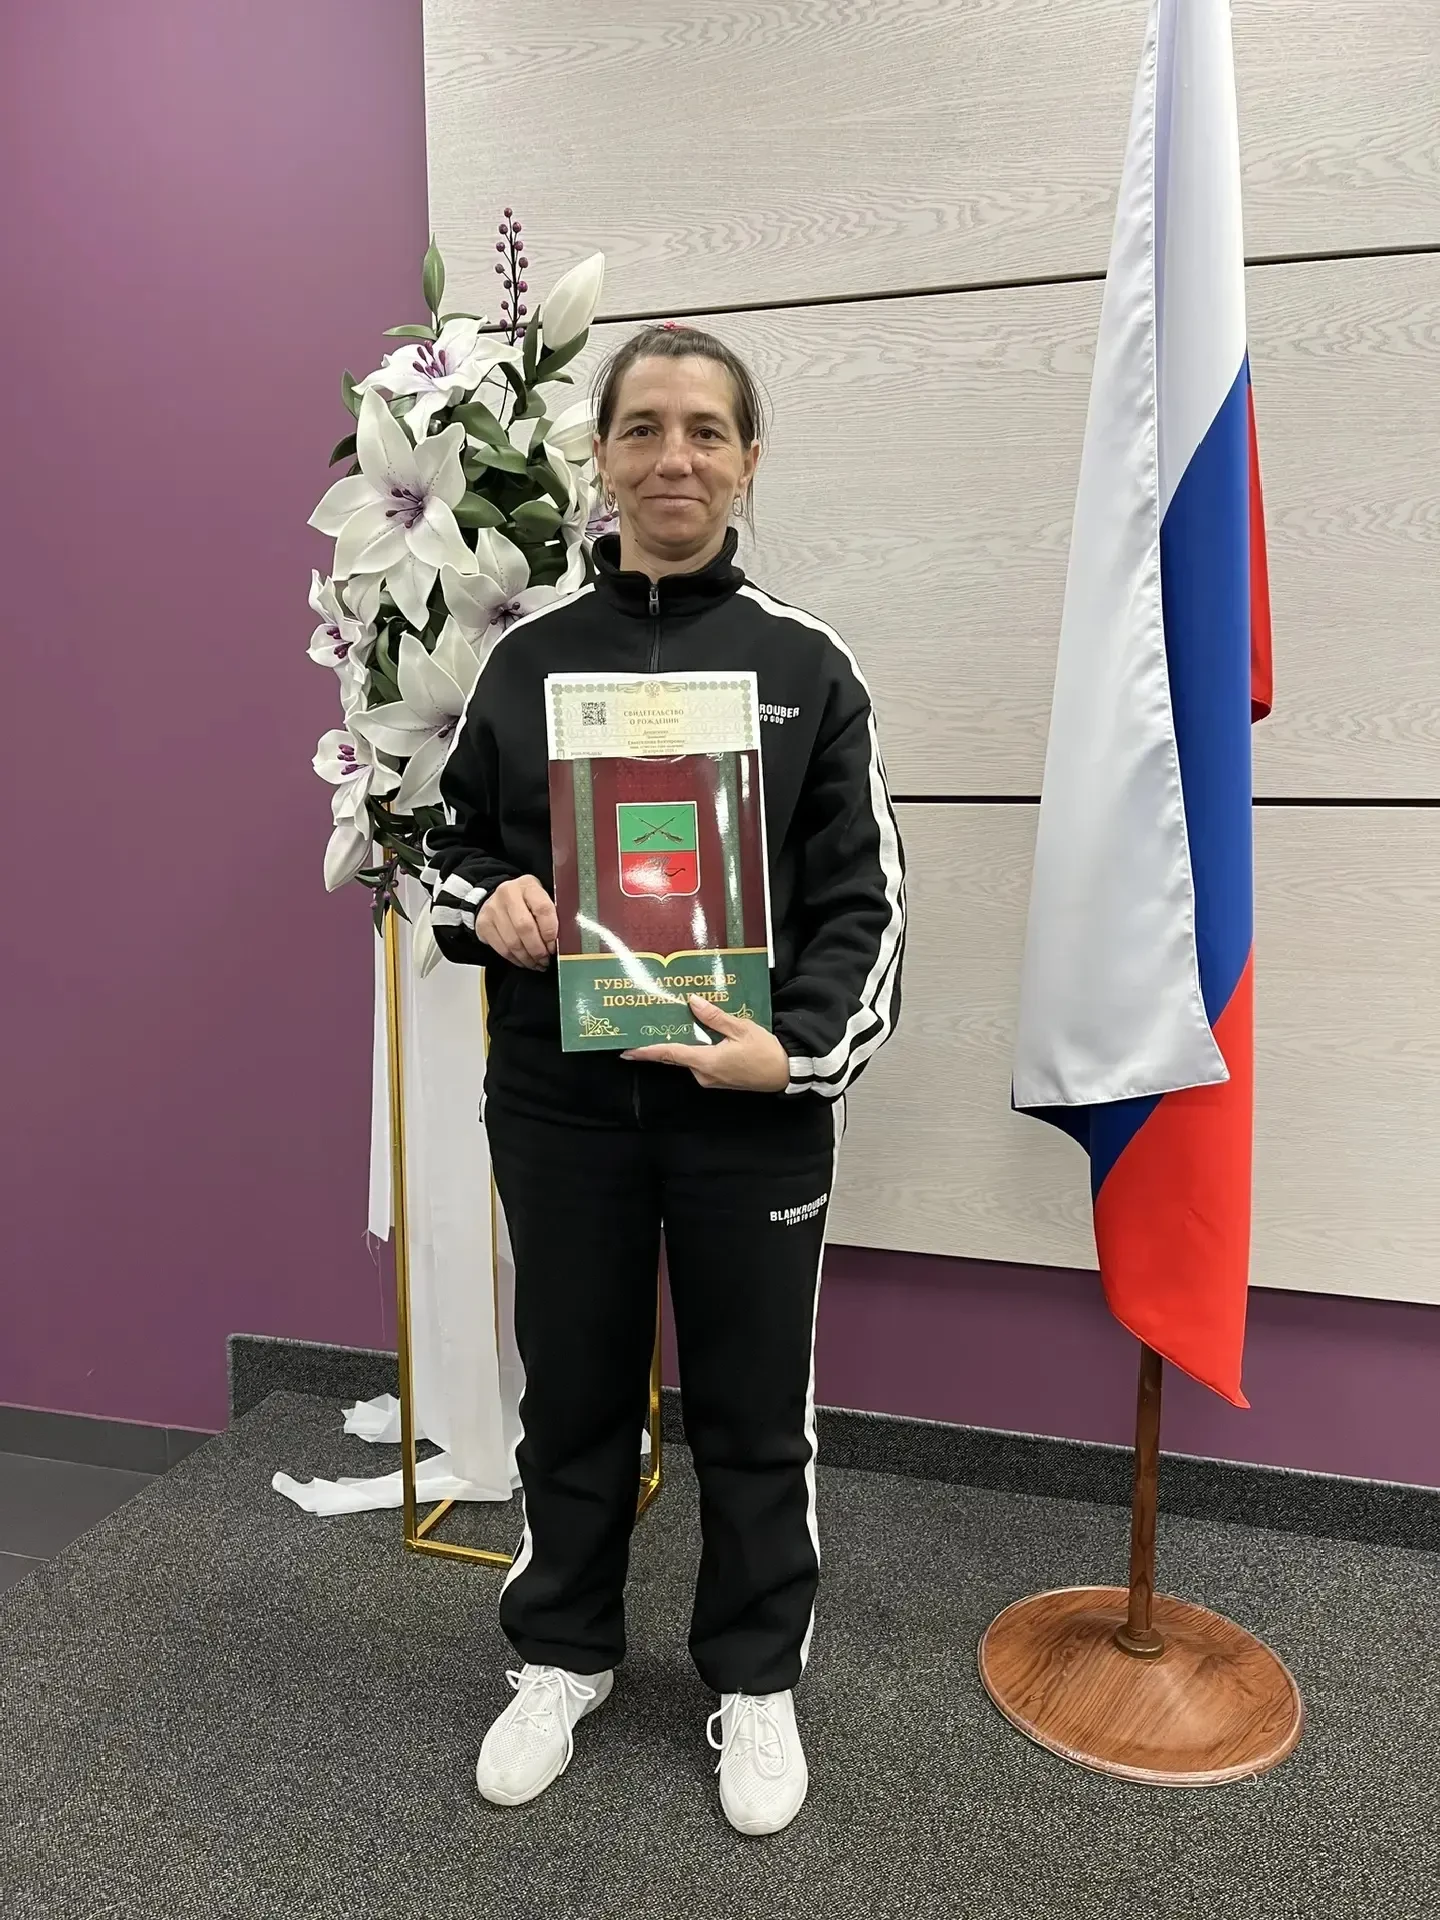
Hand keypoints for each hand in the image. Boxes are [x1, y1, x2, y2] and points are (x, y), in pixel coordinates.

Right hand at [476, 876, 557, 968]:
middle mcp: (508, 894)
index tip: (555, 945)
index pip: (543, 909)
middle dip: (538, 950)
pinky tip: (524, 961)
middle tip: (546, 959)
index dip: (550, 932)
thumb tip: (566, 939)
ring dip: (528, 958)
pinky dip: (515, 959)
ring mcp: (493, 909)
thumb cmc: (526, 901)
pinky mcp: (484, 924)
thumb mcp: (541, 898)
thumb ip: (552, 913)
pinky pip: (502, 949)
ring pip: (513, 942)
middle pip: (525, 928)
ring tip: (537, 963)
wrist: (496, 898)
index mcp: (528, 885)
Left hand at [623, 995, 790, 1091]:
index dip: (647, 1051)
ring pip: (689, 1058)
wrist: (785, 1072)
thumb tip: (692, 1003)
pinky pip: (700, 1062)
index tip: (627, 1051)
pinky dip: (695, 1049)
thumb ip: (714, 1017)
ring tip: (677, 1022)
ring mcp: (710, 1079)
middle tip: (651, 1023)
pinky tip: (698, 1034)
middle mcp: (704, 1074)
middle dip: (664, 1041)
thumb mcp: (741, 1028)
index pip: (670, 1054)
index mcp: (706, 1061)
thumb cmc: (765, 1050)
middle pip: (677, 1055)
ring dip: (682, 1043)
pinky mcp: (718, 1079)